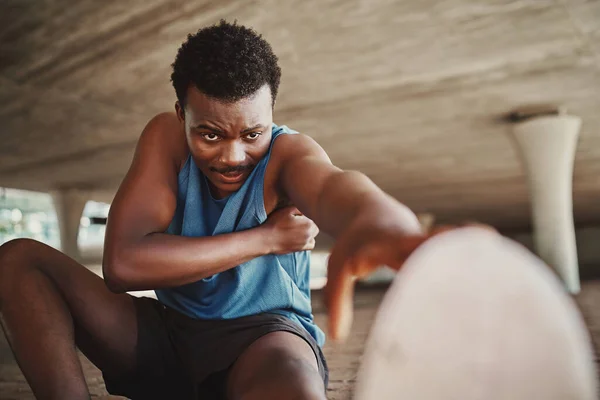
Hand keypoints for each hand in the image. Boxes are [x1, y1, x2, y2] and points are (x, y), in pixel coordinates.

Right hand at [262, 206, 319, 254]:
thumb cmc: (276, 223)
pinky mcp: (301, 249)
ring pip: (314, 235)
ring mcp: (305, 242)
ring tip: (300, 229)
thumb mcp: (287, 210)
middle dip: (310, 222)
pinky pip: (311, 245)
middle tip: (299, 221)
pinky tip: (302, 237)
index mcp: (308, 223)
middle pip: (316, 226)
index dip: (307, 214)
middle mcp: (309, 234)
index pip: (314, 217)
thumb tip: (306, 208)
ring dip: (310, 232)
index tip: (300, 214)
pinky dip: (309, 241)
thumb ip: (300, 208)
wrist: (267, 239)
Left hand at [325, 218, 495, 340]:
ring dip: (477, 255)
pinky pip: (456, 252)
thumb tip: (336, 337)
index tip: (452, 252)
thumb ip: (337, 299)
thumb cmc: (353, 243)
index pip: (413, 246)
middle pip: (441, 244)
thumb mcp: (338, 267)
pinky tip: (502, 277)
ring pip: (455, 247)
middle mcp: (414, 239)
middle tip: (494, 255)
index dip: (432, 248)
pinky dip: (475, 262)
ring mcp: (428, 240)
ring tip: (509, 270)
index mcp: (391, 243)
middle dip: (463, 249)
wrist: (364, 208)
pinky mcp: (436, 246)